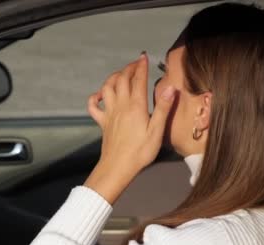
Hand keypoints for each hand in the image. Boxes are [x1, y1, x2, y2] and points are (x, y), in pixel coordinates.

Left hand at [84, 53, 175, 203]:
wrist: (117, 167)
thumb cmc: (139, 152)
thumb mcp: (157, 131)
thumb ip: (162, 108)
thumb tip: (170, 88)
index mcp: (135, 106)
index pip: (138, 80)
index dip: (141, 66)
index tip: (144, 57)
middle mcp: (120, 106)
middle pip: (122, 79)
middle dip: (128, 68)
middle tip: (136, 64)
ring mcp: (109, 113)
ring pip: (107, 88)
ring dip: (113, 78)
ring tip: (122, 75)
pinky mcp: (103, 123)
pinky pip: (93, 106)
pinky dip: (95, 97)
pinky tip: (100, 95)